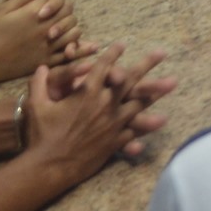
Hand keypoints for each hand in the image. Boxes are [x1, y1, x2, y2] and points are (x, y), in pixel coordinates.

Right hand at [0, 0, 93, 89]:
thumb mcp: (3, 9)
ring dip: (72, 27)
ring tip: (65, 26)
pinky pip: (67, 54)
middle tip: (58, 12)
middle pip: (68, 14)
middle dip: (65, 10)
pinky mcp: (45, 62)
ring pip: (73, 33)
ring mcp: (47, 47)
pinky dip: (76, 48)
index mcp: (34, 13)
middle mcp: (44, 29)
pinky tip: (81, 45)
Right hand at [22, 44, 173, 180]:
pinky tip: (161, 121)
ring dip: (156, 93)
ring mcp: (113, 123)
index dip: (112, 53)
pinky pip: (135, 132)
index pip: (103, 66)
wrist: (49, 166)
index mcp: (87, 92)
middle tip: (162, 53)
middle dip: (147, 64)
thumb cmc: (41, 135)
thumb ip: (39, 84)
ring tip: (172, 83)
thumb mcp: (37, 105)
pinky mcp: (115, 141)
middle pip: (130, 80)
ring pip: (139, 104)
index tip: (122, 44)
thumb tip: (41, 68)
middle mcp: (105, 104)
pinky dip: (147, 127)